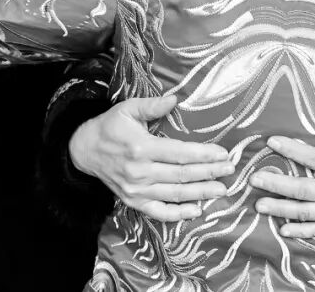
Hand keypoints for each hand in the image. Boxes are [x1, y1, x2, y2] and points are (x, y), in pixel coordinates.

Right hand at [69, 94, 234, 221]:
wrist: (84, 150)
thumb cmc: (110, 127)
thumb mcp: (127, 109)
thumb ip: (152, 105)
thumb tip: (175, 99)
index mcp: (140, 147)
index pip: (180, 153)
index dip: (204, 155)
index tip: (223, 154)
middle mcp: (139, 172)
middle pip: (182, 175)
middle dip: (209, 173)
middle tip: (230, 170)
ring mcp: (136, 190)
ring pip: (175, 195)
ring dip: (201, 193)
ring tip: (221, 190)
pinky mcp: (133, 202)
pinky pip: (159, 212)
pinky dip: (178, 214)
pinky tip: (196, 210)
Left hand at [250, 107, 314, 237]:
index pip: (314, 158)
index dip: (292, 150)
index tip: (271, 142)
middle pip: (303, 189)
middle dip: (277, 185)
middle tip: (254, 180)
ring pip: (306, 212)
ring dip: (281, 209)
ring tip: (259, 205)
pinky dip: (301, 231)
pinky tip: (283, 229)